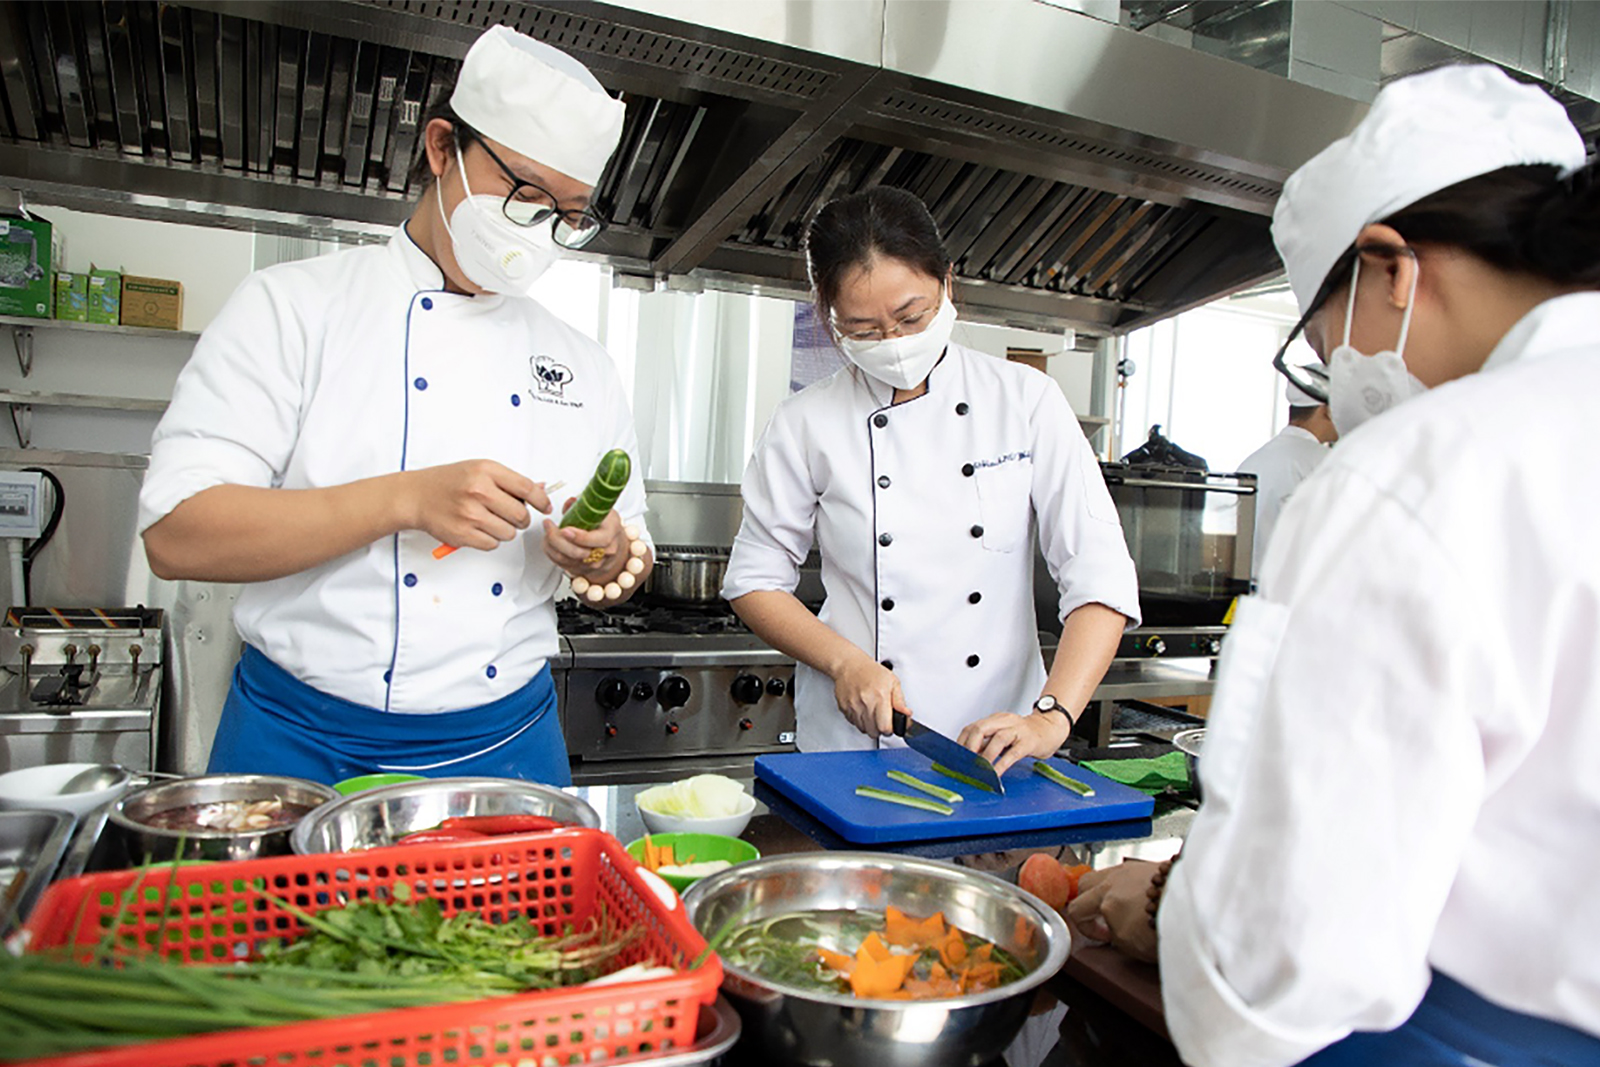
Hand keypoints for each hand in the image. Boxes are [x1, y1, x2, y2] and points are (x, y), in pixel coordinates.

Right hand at [401, 460, 549, 550]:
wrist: (416, 496)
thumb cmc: (448, 482)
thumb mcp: (479, 470)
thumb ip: (508, 481)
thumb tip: (539, 490)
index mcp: (486, 471)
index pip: (527, 488)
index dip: (541, 500)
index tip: (545, 506)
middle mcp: (479, 491)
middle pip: (520, 514)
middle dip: (520, 518)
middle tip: (510, 515)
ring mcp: (471, 514)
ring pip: (509, 533)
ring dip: (504, 530)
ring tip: (489, 520)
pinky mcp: (463, 534)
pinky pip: (493, 544)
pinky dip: (489, 539)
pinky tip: (478, 528)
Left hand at [542, 503, 629, 584]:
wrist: (612, 542)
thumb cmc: (605, 524)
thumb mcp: (600, 509)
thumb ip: (584, 505)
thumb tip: (571, 502)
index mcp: (611, 533)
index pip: (599, 540)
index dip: (580, 537)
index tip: (565, 529)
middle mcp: (604, 552)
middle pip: (579, 553)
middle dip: (559, 540)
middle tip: (549, 526)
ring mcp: (593, 564)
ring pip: (566, 560)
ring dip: (552, 545)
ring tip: (547, 531)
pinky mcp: (581, 570)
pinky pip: (561, 564)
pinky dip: (552, 552)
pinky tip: (548, 541)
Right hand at [830, 653, 908, 738]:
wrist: (849, 665)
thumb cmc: (870, 671)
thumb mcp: (892, 682)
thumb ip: (900, 701)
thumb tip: (906, 714)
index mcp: (880, 697)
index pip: (885, 727)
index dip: (890, 729)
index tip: (891, 725)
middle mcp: (866, 703)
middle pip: (874, 732)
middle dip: (880, 729)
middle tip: (882, 720)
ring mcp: (853, 707)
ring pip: (863, 729)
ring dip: (870, 726)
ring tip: (872, 713)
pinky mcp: (844, 708)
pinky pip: (853, 723)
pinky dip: (860, 721)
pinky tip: (863, 710)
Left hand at [957, 710, 1070, 775]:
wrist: (1050, 729)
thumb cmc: (1024, 734)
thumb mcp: (1002, 735)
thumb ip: (987, 744)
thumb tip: (968, 758)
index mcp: (995, 720)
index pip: (972, 727)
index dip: (961, 742)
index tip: (954, 757)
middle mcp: (1004, 722)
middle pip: (980, 729)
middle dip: (969, 747)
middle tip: (965, 763)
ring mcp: (1017, 730)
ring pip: (997, 739)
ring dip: (985, 757)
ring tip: (979, 770)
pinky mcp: (1028, 742)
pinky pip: (1013, 754)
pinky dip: (1001, 765)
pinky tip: (995, 775)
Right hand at [1066, 860, 1161, 963]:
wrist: (1198, 902)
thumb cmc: (1169, 923)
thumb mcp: (1132, 945)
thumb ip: (1115, 936)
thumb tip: (1115, 932)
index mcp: (1105, 899)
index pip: (1076, 910)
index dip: (1086, 928)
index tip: (1102, 936)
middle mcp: (1114, 879)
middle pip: (1085, 884)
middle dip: (1088, 900)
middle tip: (1101, 917)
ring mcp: (1132, 869)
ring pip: (1105, 875)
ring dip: (1108, 891)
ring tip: (1124, 908)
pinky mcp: (1149, 865)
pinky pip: (1127, 872)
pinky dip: (1128, 885)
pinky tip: (1142, 898)